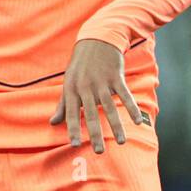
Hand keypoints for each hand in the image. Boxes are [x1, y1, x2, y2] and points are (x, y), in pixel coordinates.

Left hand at [49, 38, 150, 152]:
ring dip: (116, 126)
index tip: (75, 145)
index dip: (73, 129)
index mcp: (72, 89)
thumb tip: (53, 123)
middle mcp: (86, 87)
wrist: (97, 39)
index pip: (71, 113)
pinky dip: (131, 108)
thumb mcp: (68, 82)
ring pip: (109, 107)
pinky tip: (137, 121)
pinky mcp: (116, 77)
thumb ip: (62, 104)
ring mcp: (101, 82)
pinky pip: (125, 95)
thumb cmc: (80, 65)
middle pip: (91, 114)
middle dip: (95, 134)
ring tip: (122, 142)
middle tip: (99, 151)